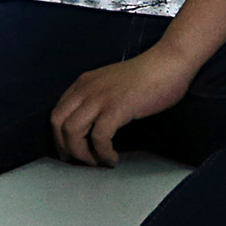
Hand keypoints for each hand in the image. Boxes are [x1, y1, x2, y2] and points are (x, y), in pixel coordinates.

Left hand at [49, 46, 200, 165]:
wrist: (168, 63)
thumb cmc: (148, 76)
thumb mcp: (111, 84)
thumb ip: (97, 98)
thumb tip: (91, 125)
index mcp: (83, 83)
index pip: (57, 113)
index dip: (60, 137)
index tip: (71, 152)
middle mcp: (86, 89)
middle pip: (58, 123)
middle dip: (66, 148)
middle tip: (81, 162)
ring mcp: (100, 98)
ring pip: (72, 132)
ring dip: (82, 154)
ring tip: (98, 162)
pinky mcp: (116, 108)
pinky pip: (99, 138)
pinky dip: (103, 153)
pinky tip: (113, 158)